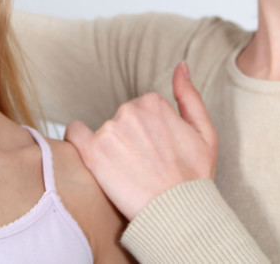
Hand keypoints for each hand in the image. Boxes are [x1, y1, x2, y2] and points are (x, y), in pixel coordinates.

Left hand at [65, 63, 217, 219]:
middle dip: (130, 139)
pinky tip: (90, 156)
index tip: (156, 152)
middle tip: (144, 166)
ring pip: (103, 132)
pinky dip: (77, 140)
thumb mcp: (205, 132)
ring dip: (111, 148)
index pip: (141, 110)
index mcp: (154, 102)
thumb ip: (190, 95)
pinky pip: (74, 134)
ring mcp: (110, 130)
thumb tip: (181, 66)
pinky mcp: (93, 152)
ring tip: (128, 174)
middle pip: (121, 120)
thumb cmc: (194, 177)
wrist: (179, 213)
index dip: (149, 132)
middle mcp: (130, 110)